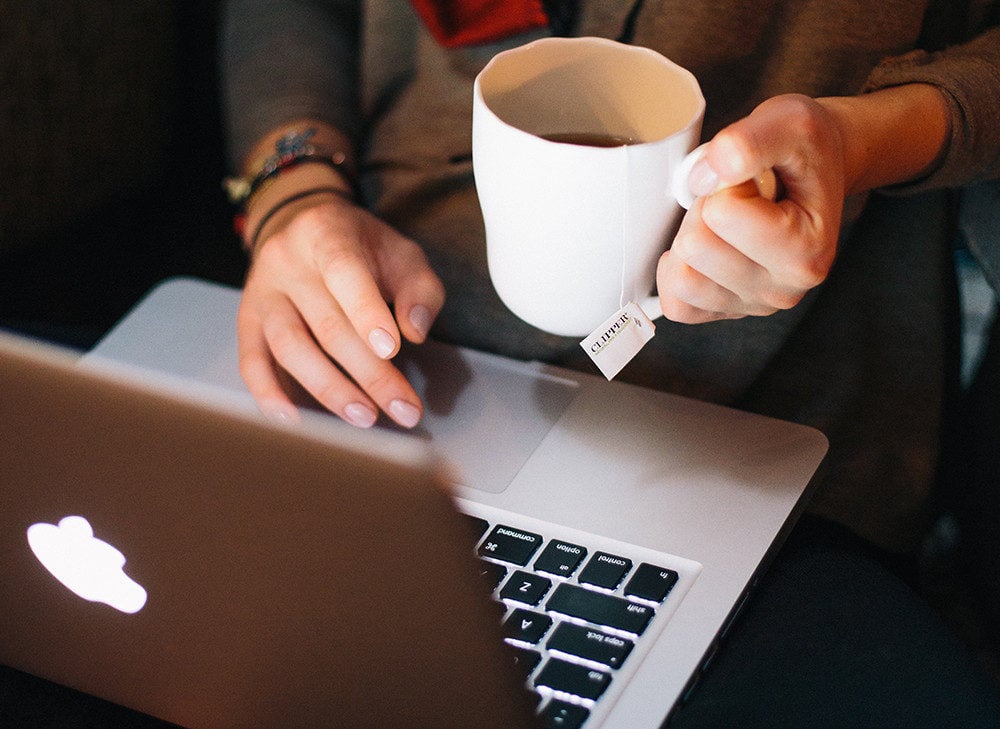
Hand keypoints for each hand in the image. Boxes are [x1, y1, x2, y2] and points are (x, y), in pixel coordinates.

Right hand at [238, 190, 444, 427]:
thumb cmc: (363, 248)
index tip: (392, 349)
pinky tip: (294, 420)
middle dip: (370, 373)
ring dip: (329, 388)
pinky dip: (270, 393)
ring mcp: (261, 292)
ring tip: (365, 417)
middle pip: (326, 324)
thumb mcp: (401, 252)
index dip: (366, 311)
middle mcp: (286, 260)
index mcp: (326, 232)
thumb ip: (419, 288)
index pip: (344, 271)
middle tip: (403, 408)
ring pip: (289, 347)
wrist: (303, 227)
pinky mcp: (248, 320)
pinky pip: (251, 361)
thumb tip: (415, 331)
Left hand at [658, 94, 844, 323]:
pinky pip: (676, 303)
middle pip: (694, 247)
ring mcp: (753, 306)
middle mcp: (784, 290)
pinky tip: (704, 248)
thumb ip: (747, 142)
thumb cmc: (802, 151)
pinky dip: (677, 272)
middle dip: (705, 210)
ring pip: (681, 278)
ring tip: (725, 222)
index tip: (754, 180)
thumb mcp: (788, 122)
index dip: (725, 184)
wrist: (811, 170)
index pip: (721, 214)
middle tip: (737, 199)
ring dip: (691, 238)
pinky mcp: (725, 313)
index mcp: (807, 251)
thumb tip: (704, 176)